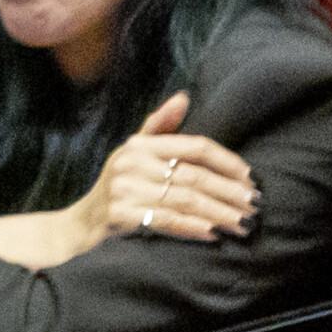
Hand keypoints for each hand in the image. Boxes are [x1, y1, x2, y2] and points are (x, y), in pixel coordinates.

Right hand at [69, 92, 256, 253]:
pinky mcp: (120, 215)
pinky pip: (166, 221)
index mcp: (140, 145)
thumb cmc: (113, 190)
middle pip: (193, 176)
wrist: (77, 226)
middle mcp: (131, 163)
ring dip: (218, 213)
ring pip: (184, 200)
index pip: (194, 147)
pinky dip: (192, 228)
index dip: (227, 162)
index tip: (250, 178)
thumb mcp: (132, 154)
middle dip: (229, 192)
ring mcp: (124, 189)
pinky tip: (212, 234)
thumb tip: (184, 97)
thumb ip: (159, 128)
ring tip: (241, 223)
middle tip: (254, 205)